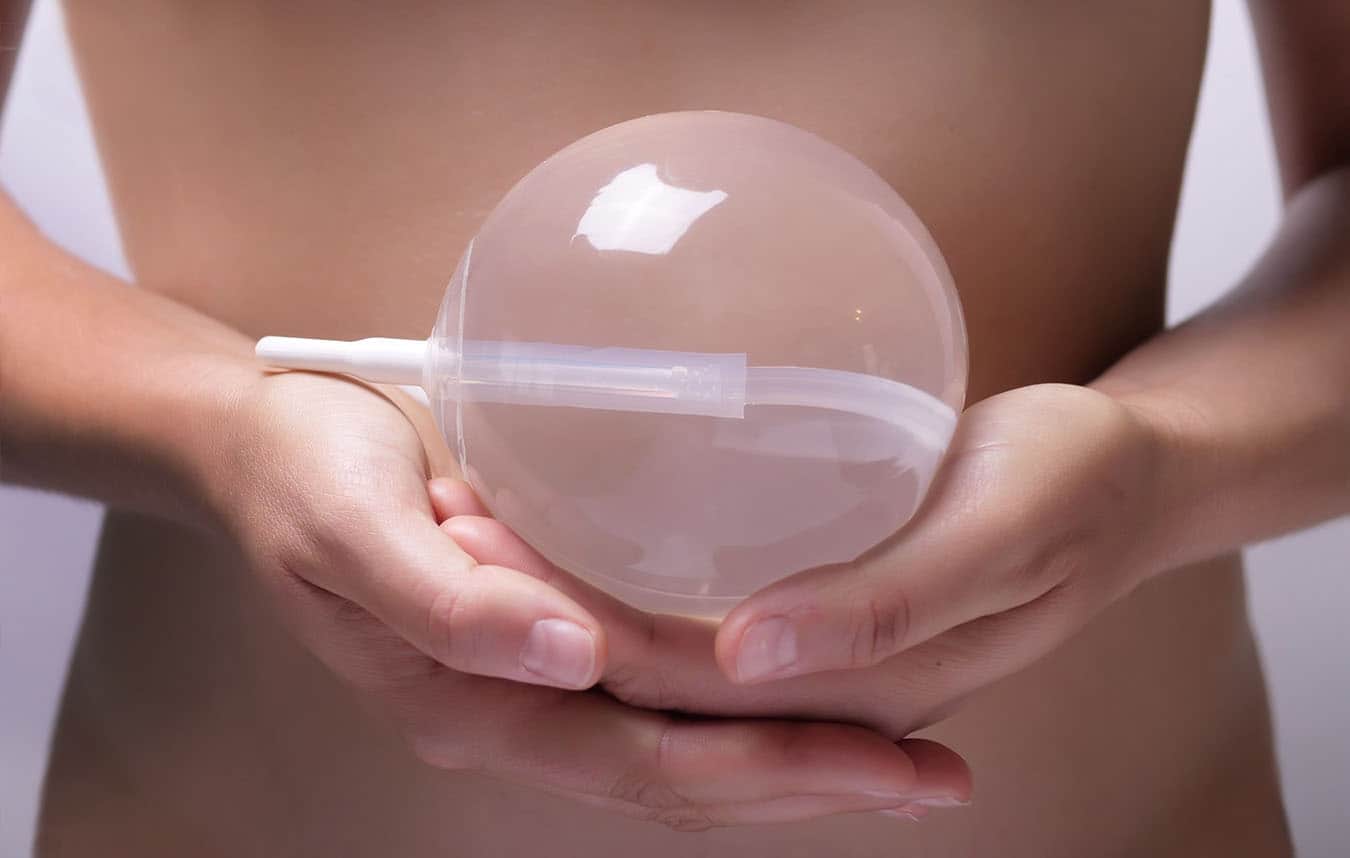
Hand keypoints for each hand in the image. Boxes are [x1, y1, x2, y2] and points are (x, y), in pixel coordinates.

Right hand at [211, 369, 969, 827]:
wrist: (255, 448)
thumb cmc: (306, 470)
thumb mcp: (354, 524)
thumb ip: (452, 604)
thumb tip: (570, 659)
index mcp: (472, 700)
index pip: (652, 761)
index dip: (775, 767)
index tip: (894, 764)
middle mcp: (510, 713)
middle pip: (684, 774)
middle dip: (813, 781)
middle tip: (938, 775)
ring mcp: (526, 685)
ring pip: (678, 749)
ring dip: (787, 756)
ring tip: (901, 753)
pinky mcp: (539, 643)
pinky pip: (655, 698)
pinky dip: (736, 708)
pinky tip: (799, 691)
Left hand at [435, 384, 1163, 743]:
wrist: (1129, 478)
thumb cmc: (1075, 490)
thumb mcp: (1004, 534)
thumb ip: (887, 609)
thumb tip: (748, 659)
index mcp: (856, 686)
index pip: (675, 682)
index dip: (567, 622)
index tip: (474, 542)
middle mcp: (815, 686)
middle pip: (644, 675)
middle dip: (537, 611)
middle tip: (447, 516)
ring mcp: (811, 653)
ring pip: (658, 649)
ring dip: (562, 599)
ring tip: (474, 516)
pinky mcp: (812, 608)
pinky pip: (693, 612)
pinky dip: (620, 578)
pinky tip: (573, 530)